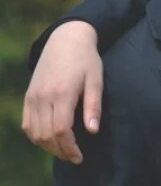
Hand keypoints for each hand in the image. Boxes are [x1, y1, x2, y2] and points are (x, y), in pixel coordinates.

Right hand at [22, 21, 101, 163]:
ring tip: (64, 151)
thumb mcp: (96, 79)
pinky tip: (50, 140)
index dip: (69, 147)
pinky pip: (27, 124)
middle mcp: (43, 97)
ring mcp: (33, 97)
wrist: (66, 39)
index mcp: (62, 93)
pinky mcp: (28, 96)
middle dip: (60, 151)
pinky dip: (36, 137)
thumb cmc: (86, 59)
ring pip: (34, 133)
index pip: (61, 130)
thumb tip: (93, 131)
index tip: (80, 156)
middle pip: (46, 135)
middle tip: (75, 157)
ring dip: (48, 147)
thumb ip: (93, 106)